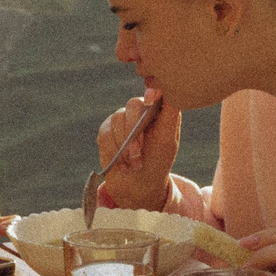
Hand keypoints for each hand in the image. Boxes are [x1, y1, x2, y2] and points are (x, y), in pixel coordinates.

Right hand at [92, 90, 179, 210]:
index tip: (150, 99)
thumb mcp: (168, 138)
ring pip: (117, 120)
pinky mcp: (106, 131)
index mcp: (157, 110)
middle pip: (133, 106)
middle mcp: (138, 111)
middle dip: (135, 131)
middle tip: (139, 153)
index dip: (151, 93)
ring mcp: (120, 119)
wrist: (138, 186)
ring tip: (134, 164)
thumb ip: (170, 112)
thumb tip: (164, 89)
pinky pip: (105, 135)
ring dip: (126, 147)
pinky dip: (114, 153)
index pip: (154, 93)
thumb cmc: (158, 161)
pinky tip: (123, 166)